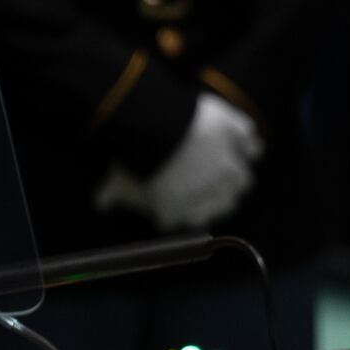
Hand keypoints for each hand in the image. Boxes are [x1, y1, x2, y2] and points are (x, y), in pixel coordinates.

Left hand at [95, 93, 260, 230]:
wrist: (156, 130)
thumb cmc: (135, 164)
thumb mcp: (118, 186)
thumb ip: (112, 197)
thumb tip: (101, 203)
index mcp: (187, 211)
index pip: (197, 218)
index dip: (191, 211)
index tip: (185, 205)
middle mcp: (215, 193)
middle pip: (226, 202)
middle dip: (218, 196)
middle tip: (211, 184)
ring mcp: (229, 164)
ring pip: (242, 177)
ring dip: (236, 173)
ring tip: (229, 162)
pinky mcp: (236, 133)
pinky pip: (249, 140)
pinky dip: (245, 139)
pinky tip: (240, 137)